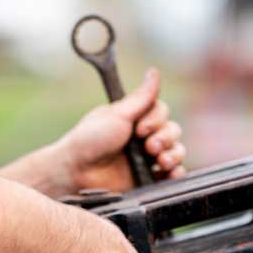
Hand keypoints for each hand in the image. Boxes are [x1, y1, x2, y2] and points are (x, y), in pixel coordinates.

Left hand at [59, 68, 187, 192]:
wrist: (76, 172)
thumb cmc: (90, 141)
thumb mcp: (117, 115)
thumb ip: (141, 97)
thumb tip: (154, 72)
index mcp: (134, 119)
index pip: (162, 112)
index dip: (156, 119)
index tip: (139, 129)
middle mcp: (143, 138)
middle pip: (173, 131)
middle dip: (165, 138)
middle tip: (149, 147)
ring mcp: (147, 160)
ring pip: (176, 151)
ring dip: (173, 154)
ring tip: (160, 161)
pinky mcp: (149, 181)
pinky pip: (173, 175)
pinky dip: (176, 173)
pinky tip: (169, 173)